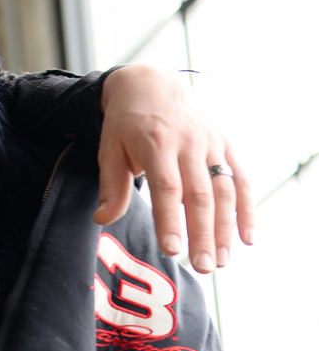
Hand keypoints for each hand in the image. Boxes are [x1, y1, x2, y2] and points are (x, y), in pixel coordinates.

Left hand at [95, 66, 254, 273]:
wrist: (151, 83)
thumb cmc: (126, 122)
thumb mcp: (109, 147)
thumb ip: (110, 185)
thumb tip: (103, 220)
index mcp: (156, 142)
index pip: (167, 186)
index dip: (170, 219)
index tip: (171, 249)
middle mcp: (189, 143)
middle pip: (200, 194)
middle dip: (202, 233)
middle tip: (202, 267)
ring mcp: (211, 144)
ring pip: (224, 190)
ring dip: (226, 228)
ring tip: (221, 261)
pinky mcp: (226, 145)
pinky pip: (242, 179)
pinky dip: (248, 208)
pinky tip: (247, 238)